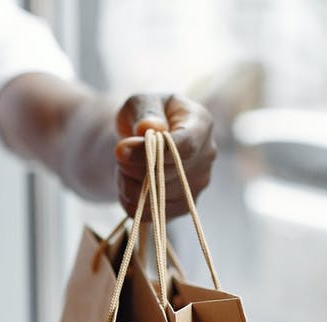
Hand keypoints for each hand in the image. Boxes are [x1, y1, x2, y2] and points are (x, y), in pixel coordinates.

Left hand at [114, 94, 215, 217]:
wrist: (143, 140)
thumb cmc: (145, 116)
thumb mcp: (140, 103)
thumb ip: (145, 112)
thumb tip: (150, 128)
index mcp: (201, 123)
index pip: (185, 145)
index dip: (152, 152)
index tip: (121, 149)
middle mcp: (207, 155)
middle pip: (168, 173)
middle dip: (132, 166)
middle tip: (119, 152)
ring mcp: (199, 183)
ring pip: (157, 197)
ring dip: (129, 184)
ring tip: (124, 166)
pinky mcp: (185, 205)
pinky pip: (152, 214)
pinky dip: (131, 201)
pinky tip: (128, 183)